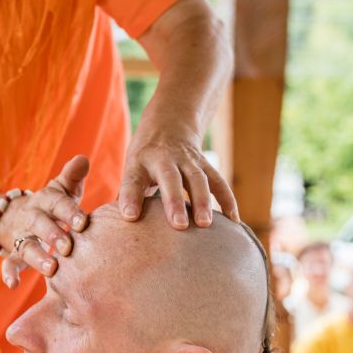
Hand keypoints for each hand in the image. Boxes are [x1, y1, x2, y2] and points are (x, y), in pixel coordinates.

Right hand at [0, 154, 89, 288]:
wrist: (18, 216)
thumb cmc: (52, 205)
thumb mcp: (60, 189)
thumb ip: (72, 176)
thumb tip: (83, 159)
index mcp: (45, 200)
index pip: (56, 203)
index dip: (68, 211)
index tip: (83, 222)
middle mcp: (31, 217)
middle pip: (40, 224)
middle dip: (52, 234)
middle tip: (68, 248)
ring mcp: (21, 236)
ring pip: (26, 246)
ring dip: (37, 257)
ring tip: (51, 268)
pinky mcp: (15, 253)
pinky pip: (10, 263)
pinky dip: (9, 273)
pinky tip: (13, 284)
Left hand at [118, 127, 238, 228]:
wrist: (169, 122)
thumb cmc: (144, 158)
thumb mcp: (131, 169)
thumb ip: (127, 196)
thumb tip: (118, 230)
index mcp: (139, 161)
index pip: (133, 180)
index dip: (130, 198)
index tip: (130, 217)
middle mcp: (163, 158)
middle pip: (170, 179)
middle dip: (175, 202)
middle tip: (178, 226)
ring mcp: (187, 159)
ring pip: (198, 178)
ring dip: (203, 201)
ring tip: (205, 225)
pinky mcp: (204, 163)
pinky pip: (218, 181)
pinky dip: (227, 199)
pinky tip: (233, 220)